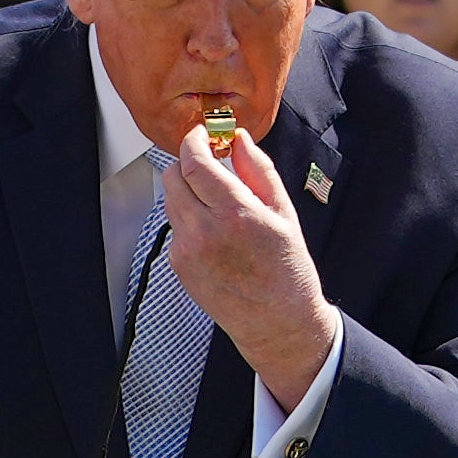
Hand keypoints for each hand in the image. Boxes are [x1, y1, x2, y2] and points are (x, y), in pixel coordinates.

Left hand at [155, 126, 337, 409]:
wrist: (276, 323)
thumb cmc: (286, 271)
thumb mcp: (283, 213)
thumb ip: (257, 170)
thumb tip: (239, 139)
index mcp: (235, 215)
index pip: (194, 163)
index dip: (194, 141)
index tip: (202, 135)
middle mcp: (204, 232)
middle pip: (172, 177)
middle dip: (188, 164)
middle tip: (209, 163)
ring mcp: (187, 252)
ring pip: (170, 200)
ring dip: (187, 190)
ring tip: (215, 200)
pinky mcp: (179, 267)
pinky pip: (175, 226)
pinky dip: (188, 217)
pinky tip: (214, 231)